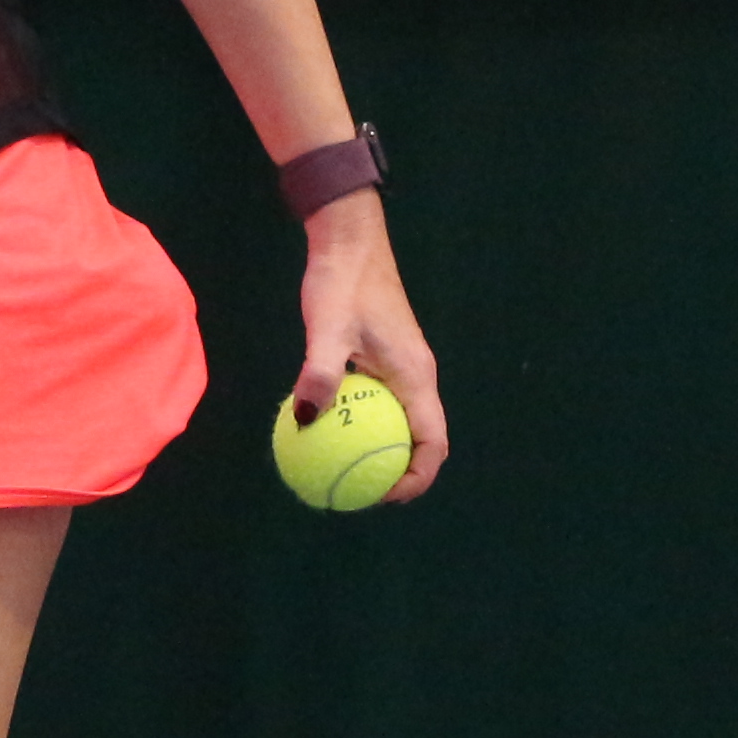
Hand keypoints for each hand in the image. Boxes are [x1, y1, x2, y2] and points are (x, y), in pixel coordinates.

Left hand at [291, 192, 446, 501]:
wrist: (349, 240)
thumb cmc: (343, 281)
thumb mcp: (327, 328)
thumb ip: (319, 373)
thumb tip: (306, 419)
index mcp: (416, 375)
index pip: (432, 443)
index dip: (416, 479)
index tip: (383, 498)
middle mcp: (417, 376)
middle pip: (421, 440)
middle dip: (397, 475)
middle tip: (357, 494)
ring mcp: (403, 367)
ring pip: (401, 423)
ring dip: (381, 450)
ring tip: (342, 471)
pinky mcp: (385, 358)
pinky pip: (381, 404)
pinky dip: (363, 424)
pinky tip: (325, 430)